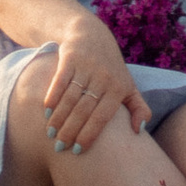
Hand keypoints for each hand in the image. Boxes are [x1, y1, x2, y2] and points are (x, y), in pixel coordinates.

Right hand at [39, 14, 151, 156]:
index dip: (89, 135)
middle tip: (60, 147)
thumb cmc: (111, 68)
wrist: (91, 33)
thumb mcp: (128, 85)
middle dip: (70, 131)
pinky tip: (46, 112)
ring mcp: (86, 66)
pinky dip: (52, 97)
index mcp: (119, 88)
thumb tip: (139, 131)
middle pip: (84, 110)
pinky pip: (59, 81)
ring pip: (70, 98)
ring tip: (50, 134)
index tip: (77, 151)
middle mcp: (103, 77)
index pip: (102, 117)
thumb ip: (139, 108)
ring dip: (58, 118)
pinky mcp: (70, 57)